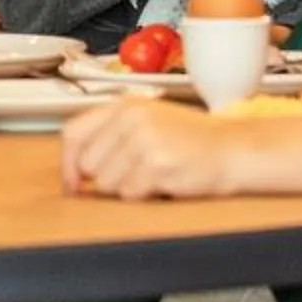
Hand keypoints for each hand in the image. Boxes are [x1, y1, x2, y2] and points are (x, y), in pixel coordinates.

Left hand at [61, 96, 236, 199]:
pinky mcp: (157, 164)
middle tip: (136, 172)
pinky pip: (130, 193)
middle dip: (107, 177)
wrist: (234, 149)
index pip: (74, 133)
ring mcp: (144, 141)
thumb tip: (74, 169)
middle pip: (88, 164)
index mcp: (125, 106)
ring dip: (127, 188)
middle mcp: (131, 119)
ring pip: (106, 183)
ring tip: (153, 174)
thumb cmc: (193, 140)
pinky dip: (144, 195)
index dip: (68, 163)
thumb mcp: (148, 122)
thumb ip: (111, 135)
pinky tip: (164, 181)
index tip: (71, 182)